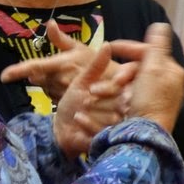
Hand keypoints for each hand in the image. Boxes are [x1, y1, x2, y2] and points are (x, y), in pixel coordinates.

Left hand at [1, 20, 94, 100]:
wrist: (113, 84)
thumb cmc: (96, 63)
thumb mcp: (80, 48)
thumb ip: (61, 38)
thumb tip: (49, 23)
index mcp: (60, 63)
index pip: (34, 67)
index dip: (17, 72)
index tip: (3, 76)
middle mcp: (59, 79)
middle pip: (36, 78)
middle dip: (39, 74)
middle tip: (55, 69)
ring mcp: (62, 92)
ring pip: (44, 87)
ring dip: (48, 82)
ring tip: (65, 77)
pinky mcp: (65, 102)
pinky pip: (52, 96)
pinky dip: (55, 91)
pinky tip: (67, 86)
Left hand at [51, 42, 135, 159]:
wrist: (61, 128)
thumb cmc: (73, 103)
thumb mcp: (82, 82)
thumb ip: (96, 66)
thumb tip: (107, 45)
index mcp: (119, 94)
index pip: (122, 87)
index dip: (113, 85)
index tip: (101, 86)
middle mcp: (121, 110)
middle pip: (119, 103)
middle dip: (100, 102)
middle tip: (86, 101)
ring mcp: (117, 126)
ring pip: (112, 117)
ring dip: (93, 114)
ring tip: (79, 112)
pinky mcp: (109, 139)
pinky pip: (102, 130)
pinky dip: (88, 124)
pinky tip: (78, 119)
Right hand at [120, 23, 183, 132]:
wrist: (145, 135)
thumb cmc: (150, 100)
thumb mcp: (153, 68)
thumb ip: (157, 45)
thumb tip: (160, 25)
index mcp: (171, 71)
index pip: (148, 51)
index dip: (128, 47)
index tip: (109, 46)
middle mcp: (167, 84)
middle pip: (137, 68)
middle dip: (120, 73)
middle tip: (114, 83)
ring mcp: (156, 98)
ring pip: (130, 83)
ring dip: (115, 87)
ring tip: (104, 95)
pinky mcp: (146, 111)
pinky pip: (129, 98)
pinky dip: (120, 98)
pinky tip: (115, 103)